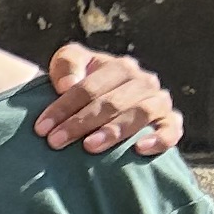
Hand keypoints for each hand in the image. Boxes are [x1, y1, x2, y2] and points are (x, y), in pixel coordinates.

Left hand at [35, 44, 180, 155]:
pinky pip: (172, 131)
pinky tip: (138, 149)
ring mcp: (159, 102)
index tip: (41, 128)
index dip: (64, 107)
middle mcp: (144, 82)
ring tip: (89, 146)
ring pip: (141, 114)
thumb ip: (67, 64)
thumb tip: (68, 84)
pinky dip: (159, 139)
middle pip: (112, 102)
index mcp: (120, 67)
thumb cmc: (79, 85)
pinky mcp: (170, 123)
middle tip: (56, 142)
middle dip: (81, 123)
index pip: (90, 86)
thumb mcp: (68, 65)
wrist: (99, 104)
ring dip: (114, 131)